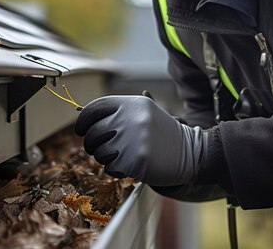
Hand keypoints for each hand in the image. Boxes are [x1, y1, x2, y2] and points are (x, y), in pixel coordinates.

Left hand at [74, 95, 208, 185]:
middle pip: (93, 133)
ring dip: (104, 157)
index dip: (83, 121)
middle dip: (91, 143)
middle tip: (99, 147)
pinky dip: (115, 169)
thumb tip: (82, 112)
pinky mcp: (136, 161)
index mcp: (132, 103)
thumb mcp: (146, 112)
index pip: (94, 108)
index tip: (81, 129)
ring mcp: (134, 140)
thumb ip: (118, 111)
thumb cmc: (163, 133)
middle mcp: (131, 118)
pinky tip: (129, 164)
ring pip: (99, 152)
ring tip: (120, 155)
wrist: (191, 153)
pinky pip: (110, 167)